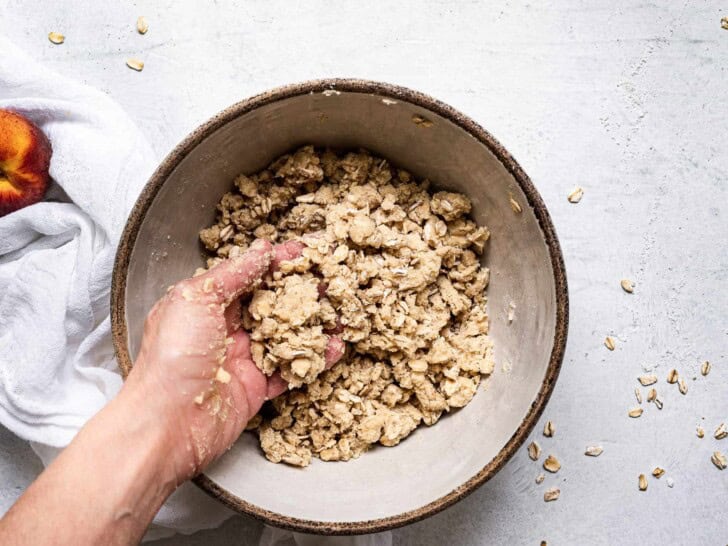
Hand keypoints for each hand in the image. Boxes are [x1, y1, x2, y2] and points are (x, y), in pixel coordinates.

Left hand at [125, 239, 344, 481]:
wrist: (165, 424)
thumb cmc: (170, 357)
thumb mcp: (195, 298)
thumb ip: (232, 273)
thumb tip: (261, 249)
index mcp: (208, 303)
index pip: (251, 274)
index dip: (280, 261)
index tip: (307, 250)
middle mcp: (227, 329)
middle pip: (273, 303)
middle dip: (303, 289)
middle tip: (333, 276)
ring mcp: (243, 359)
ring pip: (287, 335)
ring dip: (314, 322)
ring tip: (342, 309)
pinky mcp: (256, 388)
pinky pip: (291, 369)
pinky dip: (314, 359)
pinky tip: (334, 347)